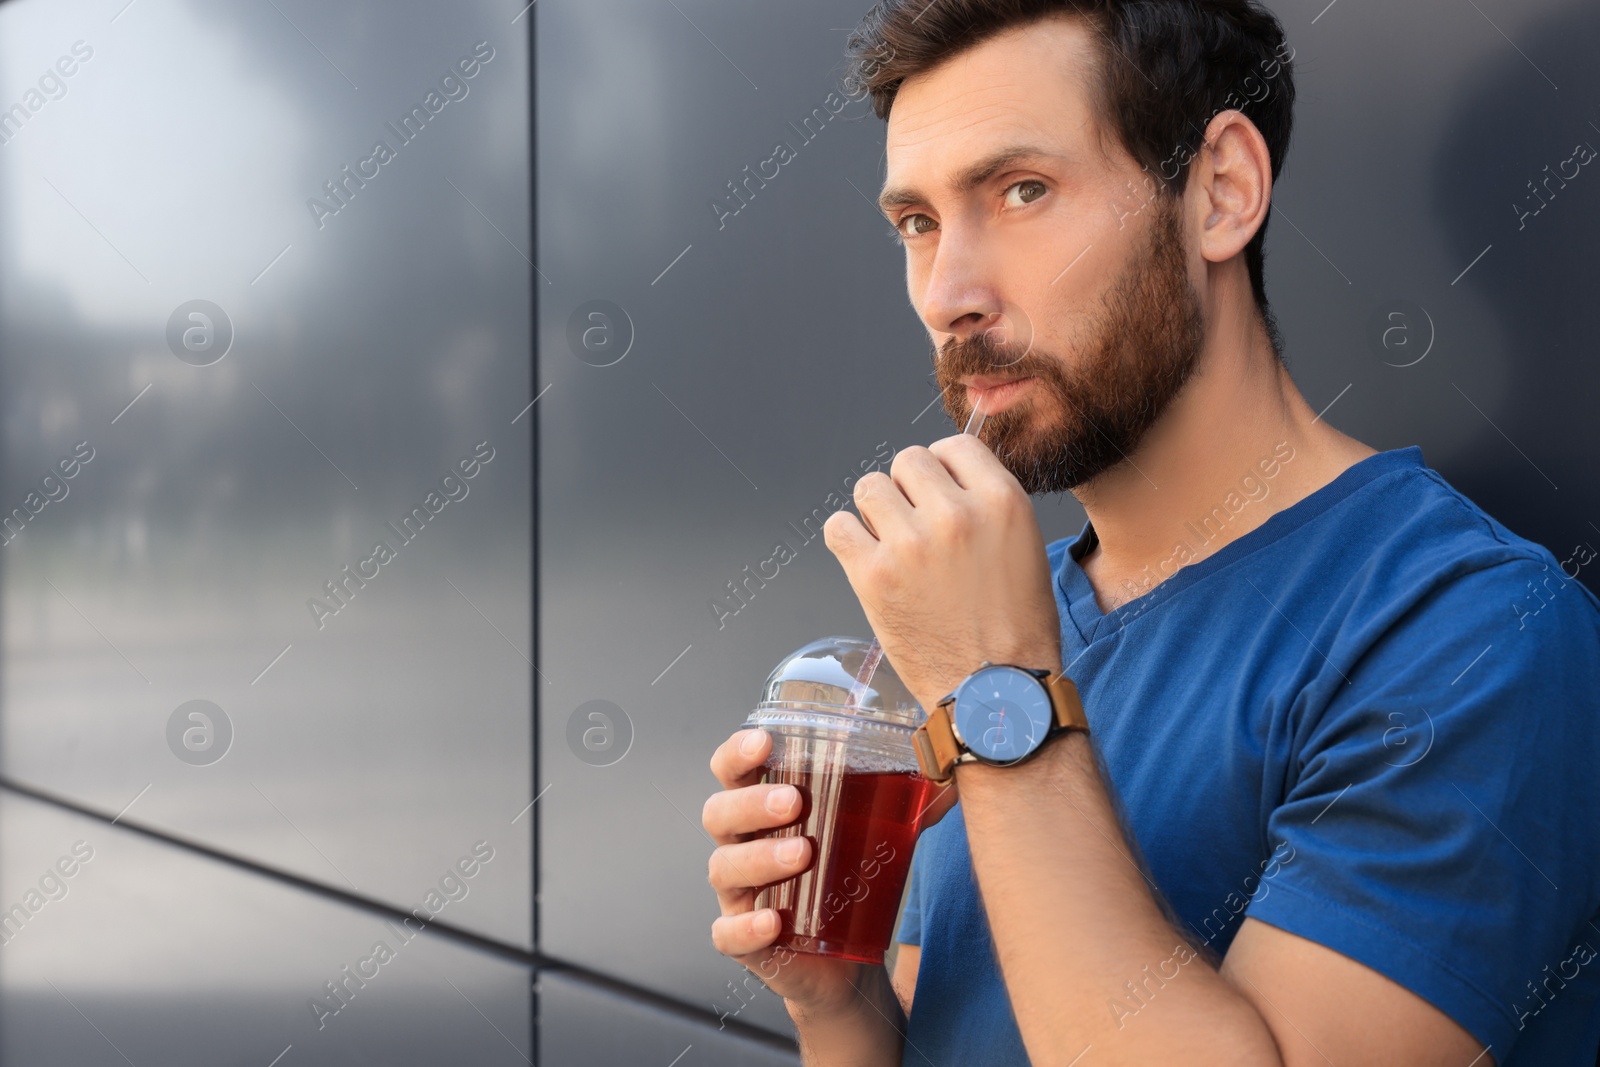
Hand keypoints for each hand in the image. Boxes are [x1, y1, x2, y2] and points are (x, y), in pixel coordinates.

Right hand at [702, 728, 877, 1015]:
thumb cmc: (847, 880)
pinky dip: (745, 927)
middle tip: (795, 802)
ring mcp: (738, 894)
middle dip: (752, 803)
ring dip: (759, 858)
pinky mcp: (746, 942)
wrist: (845, 961)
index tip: (763, 741)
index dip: (737, 753)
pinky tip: (772, 921)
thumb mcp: (871, 835)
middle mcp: (741, 845)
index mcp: (762, 808)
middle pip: (720, 814)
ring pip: (724, 868)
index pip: (732, 771)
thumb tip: (950, 774)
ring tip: (803, 854)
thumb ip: (905, 802)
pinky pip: (727, 933)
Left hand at [822, 434, 1061, 712]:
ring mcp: (911, 544)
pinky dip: (847, 539)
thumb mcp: (1024, 546)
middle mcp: (956, 514)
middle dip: (908, 491)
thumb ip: (985, 503)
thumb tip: (942, 473)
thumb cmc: (1014, 626)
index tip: (938, 495)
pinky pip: (838, 526)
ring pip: (870, 487)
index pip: (953, 445)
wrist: (996, 693)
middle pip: (907, 461)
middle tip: (917, 529)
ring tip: (894, 547)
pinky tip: (867, 560)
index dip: (942, 469)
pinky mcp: (874, 575)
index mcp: (1001, 501)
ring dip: (876, 513)